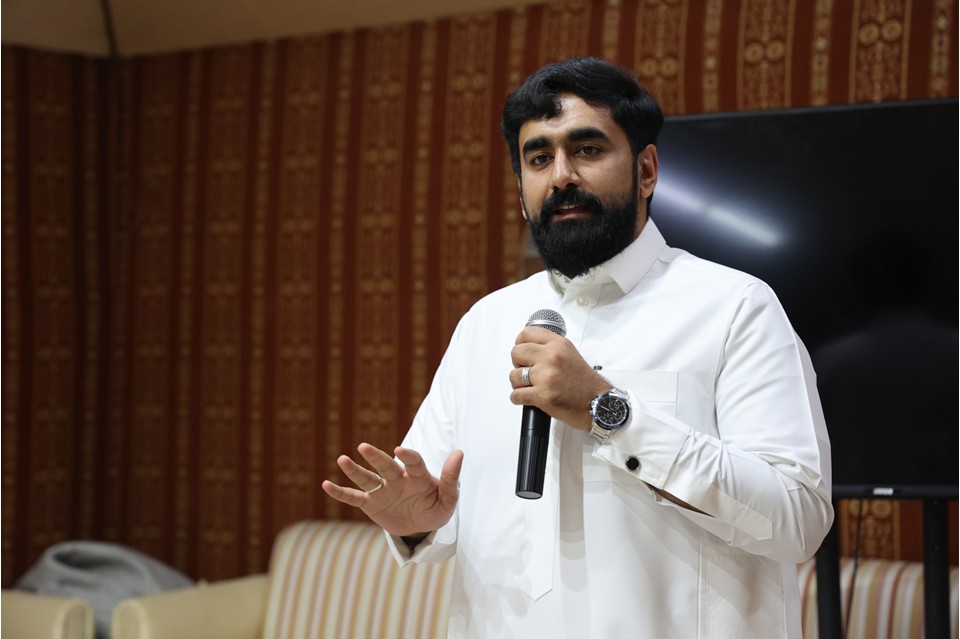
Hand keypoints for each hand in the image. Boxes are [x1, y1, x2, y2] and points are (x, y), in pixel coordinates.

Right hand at [321, 443, 462, 537]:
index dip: (408, 456)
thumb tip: (459, 452)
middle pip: (386, 466)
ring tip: (342, 459)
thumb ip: (452, 478)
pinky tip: (326, 485)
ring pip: (367, 478)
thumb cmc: (436, 508)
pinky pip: (354, 497)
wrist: (421, 526)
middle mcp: (398, 479)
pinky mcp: (371, 504)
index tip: (400, 451)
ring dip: (354, 470)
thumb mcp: (448, 499)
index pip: (413, 462)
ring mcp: (383, 491)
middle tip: (364, 447)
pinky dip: (341, 492)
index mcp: (418, 476)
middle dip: (376, 457)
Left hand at [509, 326, 609, 429]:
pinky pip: (516, 395)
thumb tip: (529, 349)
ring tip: (530, 386)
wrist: (599, 404)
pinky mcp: (542, 396)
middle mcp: (551, 357)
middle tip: (526, 370)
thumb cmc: (586, 384)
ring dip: (518, 384)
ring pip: (513, 376)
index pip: (527, 333)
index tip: (523, 352)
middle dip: (517, 363)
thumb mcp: (570, 354)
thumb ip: (551, 348)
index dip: (520, 343)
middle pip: (516, 352)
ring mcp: (546, 377)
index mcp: (559, 345)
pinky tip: (528, 398)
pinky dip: (518, 398)